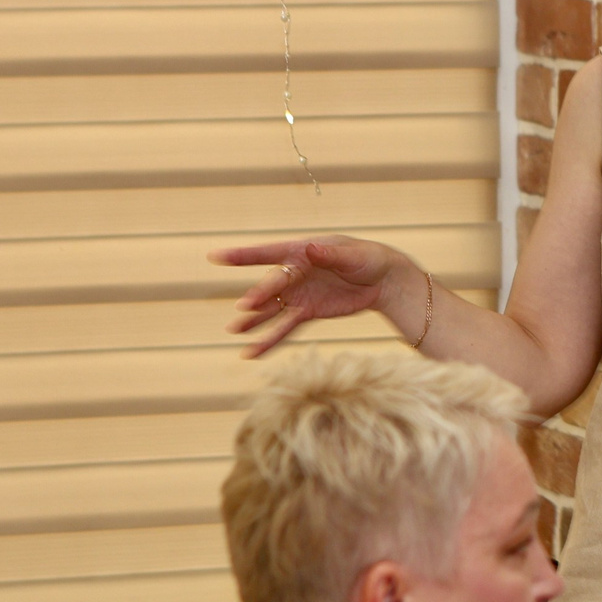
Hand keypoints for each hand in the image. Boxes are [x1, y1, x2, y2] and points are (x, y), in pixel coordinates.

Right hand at [212, 234, 403, 357]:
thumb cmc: (368, 258)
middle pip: (271, 285)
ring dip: (254, 320)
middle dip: (258, 295)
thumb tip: (310, 249)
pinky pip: (285, 328)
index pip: (268, 253)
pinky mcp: (307, 313)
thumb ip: (330, 255)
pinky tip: (251, 353)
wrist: (384, 281)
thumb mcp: (352, 255)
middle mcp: (295, 273)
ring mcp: (299, 295)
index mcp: (302, 251)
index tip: (217, 257)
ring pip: (271, 309)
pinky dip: (269, 340)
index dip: (242, 255)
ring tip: (234, 330)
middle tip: (244, 307)